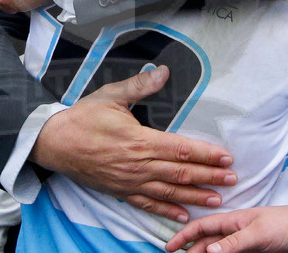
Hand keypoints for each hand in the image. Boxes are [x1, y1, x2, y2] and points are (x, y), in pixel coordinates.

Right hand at [31, 66, 236, 222]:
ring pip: (168, 192)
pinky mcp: (120, 191)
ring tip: (217, 200)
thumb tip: (162, 72)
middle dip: (209, 177)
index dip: (206, 155)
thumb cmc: (82, 118)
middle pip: (180, 173)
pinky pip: (147, 204)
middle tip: (232, 180)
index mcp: (139, 140)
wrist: (54, 143)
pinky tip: (181, 215)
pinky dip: (166, 210)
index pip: (181, 149)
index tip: (226, 158)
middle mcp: (137, 165)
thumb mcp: (110, 95)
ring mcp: (129, 181)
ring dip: (194, 197)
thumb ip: (139, 85)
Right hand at [165, 205, 287, 252]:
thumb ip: (234, 242)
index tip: (169, 247)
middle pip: (206, 243)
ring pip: (218, 252)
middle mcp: (235, 232)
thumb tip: (208, 250)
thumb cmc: (286, 226)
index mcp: (233, 220)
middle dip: (191, 251)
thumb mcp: (259, 234)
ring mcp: (244, 244)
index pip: (202, 227)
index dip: (184, 235)